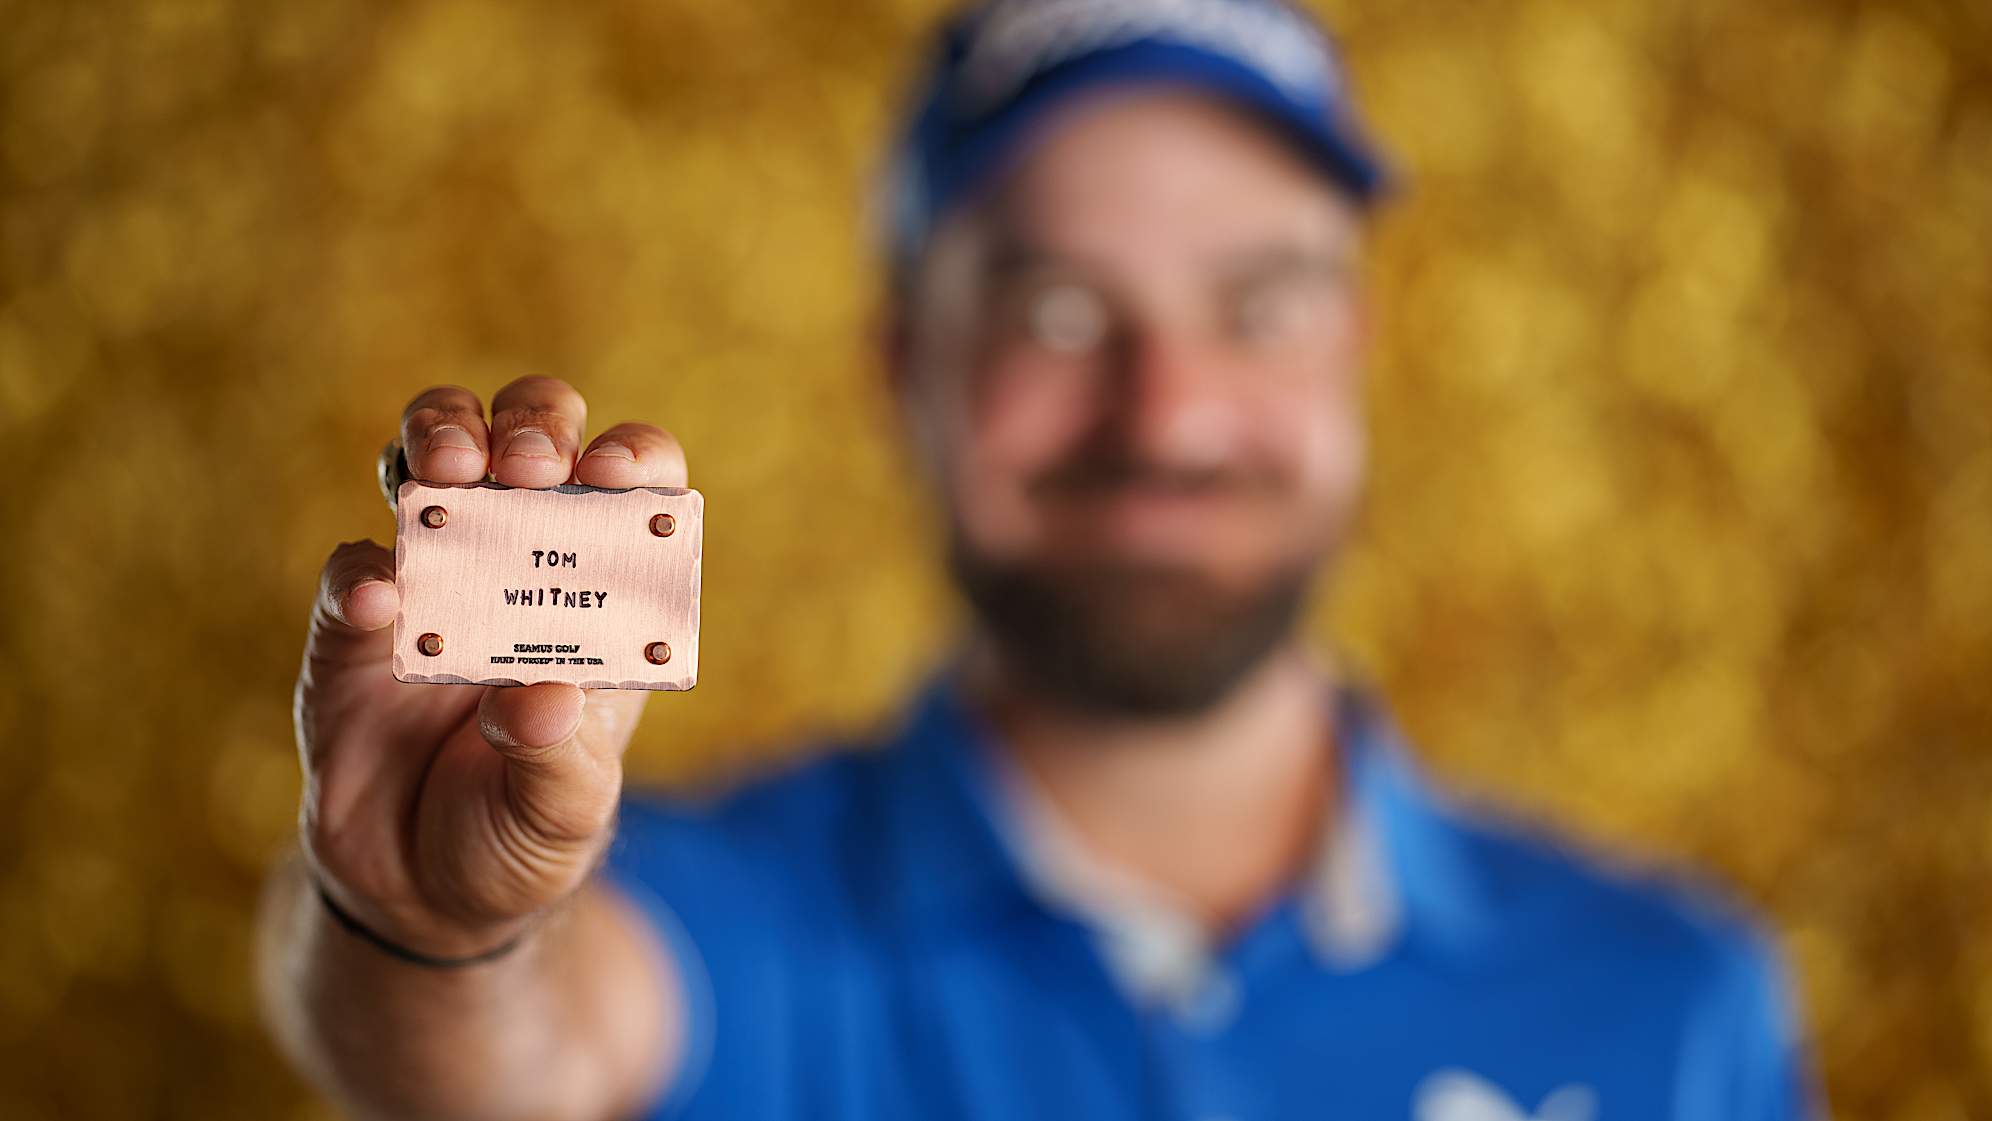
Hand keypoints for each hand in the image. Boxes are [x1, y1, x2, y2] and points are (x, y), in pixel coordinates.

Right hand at [296, 377, 688, 956]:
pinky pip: (350, 571)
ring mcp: (432, 579)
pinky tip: (379, 603)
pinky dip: (360, 575)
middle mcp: (520, 561)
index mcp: (602, 593)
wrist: (422, 896)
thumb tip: (539, 698)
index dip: (631, 460)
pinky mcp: (352, 627)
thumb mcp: (562, 813)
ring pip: (431, 458)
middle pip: (530, 438)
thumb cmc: (521, 835)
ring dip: (441, 438)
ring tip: (448, 470)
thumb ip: (557, 759)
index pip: (631, 489)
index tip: (614, 471)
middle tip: (527, 466)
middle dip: (532, 426)